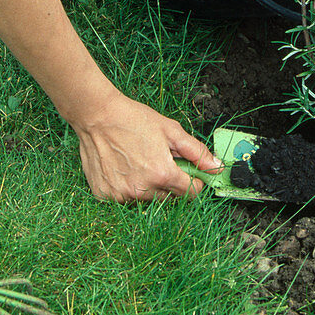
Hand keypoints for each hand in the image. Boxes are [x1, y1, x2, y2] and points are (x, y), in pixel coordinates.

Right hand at [72, 89, 223, 202]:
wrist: (98, 116)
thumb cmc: (134, 119)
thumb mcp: (171, 130)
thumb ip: (197, 151)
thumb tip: (216, 167)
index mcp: (162, 174)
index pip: (190, 193)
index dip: (194, 182)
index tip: (188, 172)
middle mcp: (142, 190)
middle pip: (169, 197)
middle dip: (170, 182)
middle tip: (159, 160)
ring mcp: (122, 195)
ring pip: (147, 199)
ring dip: (149, 186)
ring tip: (139, 161)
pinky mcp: (105, 196)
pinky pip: (125, 198)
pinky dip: (128, 187)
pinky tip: (124, 167)